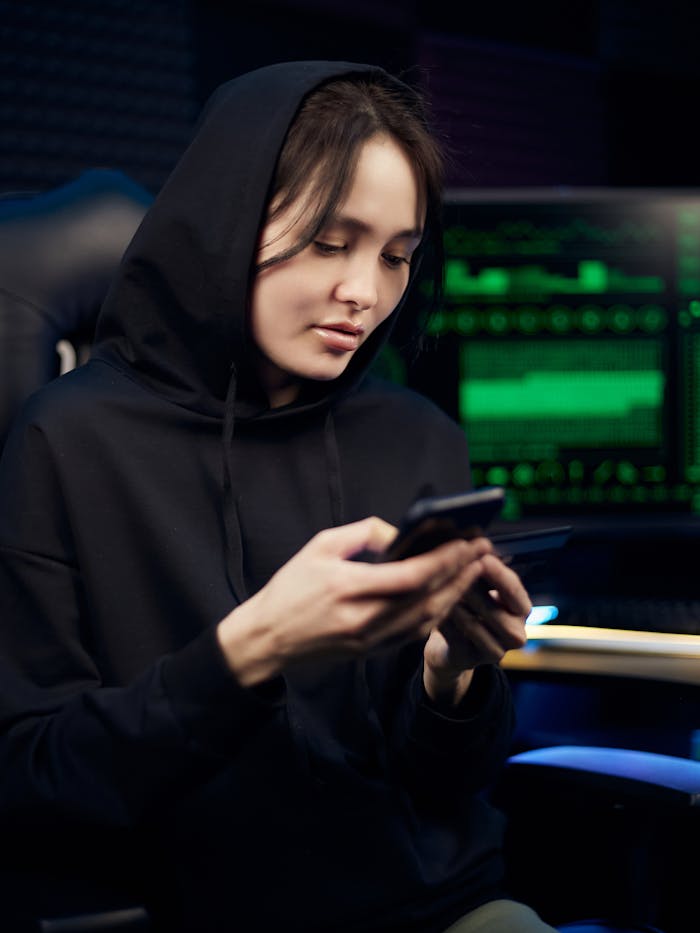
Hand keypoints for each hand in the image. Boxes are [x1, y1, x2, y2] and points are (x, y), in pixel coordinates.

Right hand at [217, 517, 492, 685]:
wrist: (268, 638)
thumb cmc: (290, 588)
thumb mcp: (319, 546)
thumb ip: (363, 534)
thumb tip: (400, 534)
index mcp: (348, 587)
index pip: (412, 575)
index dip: (445, 559)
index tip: (466, 542)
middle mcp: (364, 617)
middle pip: (428, 598)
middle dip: (459, 574)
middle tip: (481, 552)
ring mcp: (370, 639)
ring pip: (427, 619)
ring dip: (454, 595)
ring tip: (471, 572)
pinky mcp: (372, 651)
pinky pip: (414, 633)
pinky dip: (436, 614)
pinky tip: (448, 596)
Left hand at [422, 552, 530, 705]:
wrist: (450, 647)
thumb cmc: (467, 607)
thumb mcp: (480, 587)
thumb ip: (482, 570)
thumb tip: (474, 546)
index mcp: (520, 609)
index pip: (513, 589)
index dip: (497, 574)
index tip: (482, 557)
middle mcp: (515, 633)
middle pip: (493, 609)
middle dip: (472, 588)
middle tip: (453, 570)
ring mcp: (495, 652)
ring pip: (472, 624)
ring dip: (454, 603)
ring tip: (439, 586)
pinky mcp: (470, 661)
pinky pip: (454, 637)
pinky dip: (442, 620)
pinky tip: (431, 605)